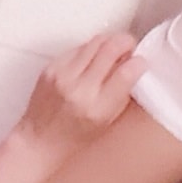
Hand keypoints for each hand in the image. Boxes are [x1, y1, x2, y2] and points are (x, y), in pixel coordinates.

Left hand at [19, 33, 146, 147]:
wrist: (39, 141)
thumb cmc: (74, 138)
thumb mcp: (108, 121)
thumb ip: (123, 94)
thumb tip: (135, 67)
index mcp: (98, 108)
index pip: (126, 73)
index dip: (139, 62)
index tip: (141, 62)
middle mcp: (80, 90)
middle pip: (111, 48)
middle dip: (126, 42)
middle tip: (130, 47)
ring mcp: (63, 76)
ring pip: (96, 42)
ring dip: (110, 41)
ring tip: (114, 49)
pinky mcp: (51, 68)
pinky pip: (78, 47)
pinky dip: (90, 49)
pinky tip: (92, 58)